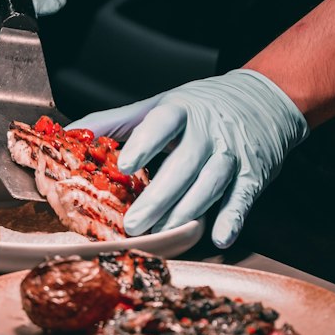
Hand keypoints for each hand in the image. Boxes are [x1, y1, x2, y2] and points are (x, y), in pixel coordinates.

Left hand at [77, 70, 308, 246]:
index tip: (125, 164)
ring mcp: (231, 153)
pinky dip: (232, 218)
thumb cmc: (201, 106)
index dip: (145, 143)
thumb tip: (69, 133)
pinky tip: (219, 237)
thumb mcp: (159, 104)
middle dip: (159, 197)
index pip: (162, 123)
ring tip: (162, 235)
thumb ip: (115, 121)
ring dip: (186, 213)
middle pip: (183, 166)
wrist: (265, 98)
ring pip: (210, 185)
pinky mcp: (253, 174)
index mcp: (180, 110)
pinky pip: (242, 198)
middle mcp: (207, 131)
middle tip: (134, 224)